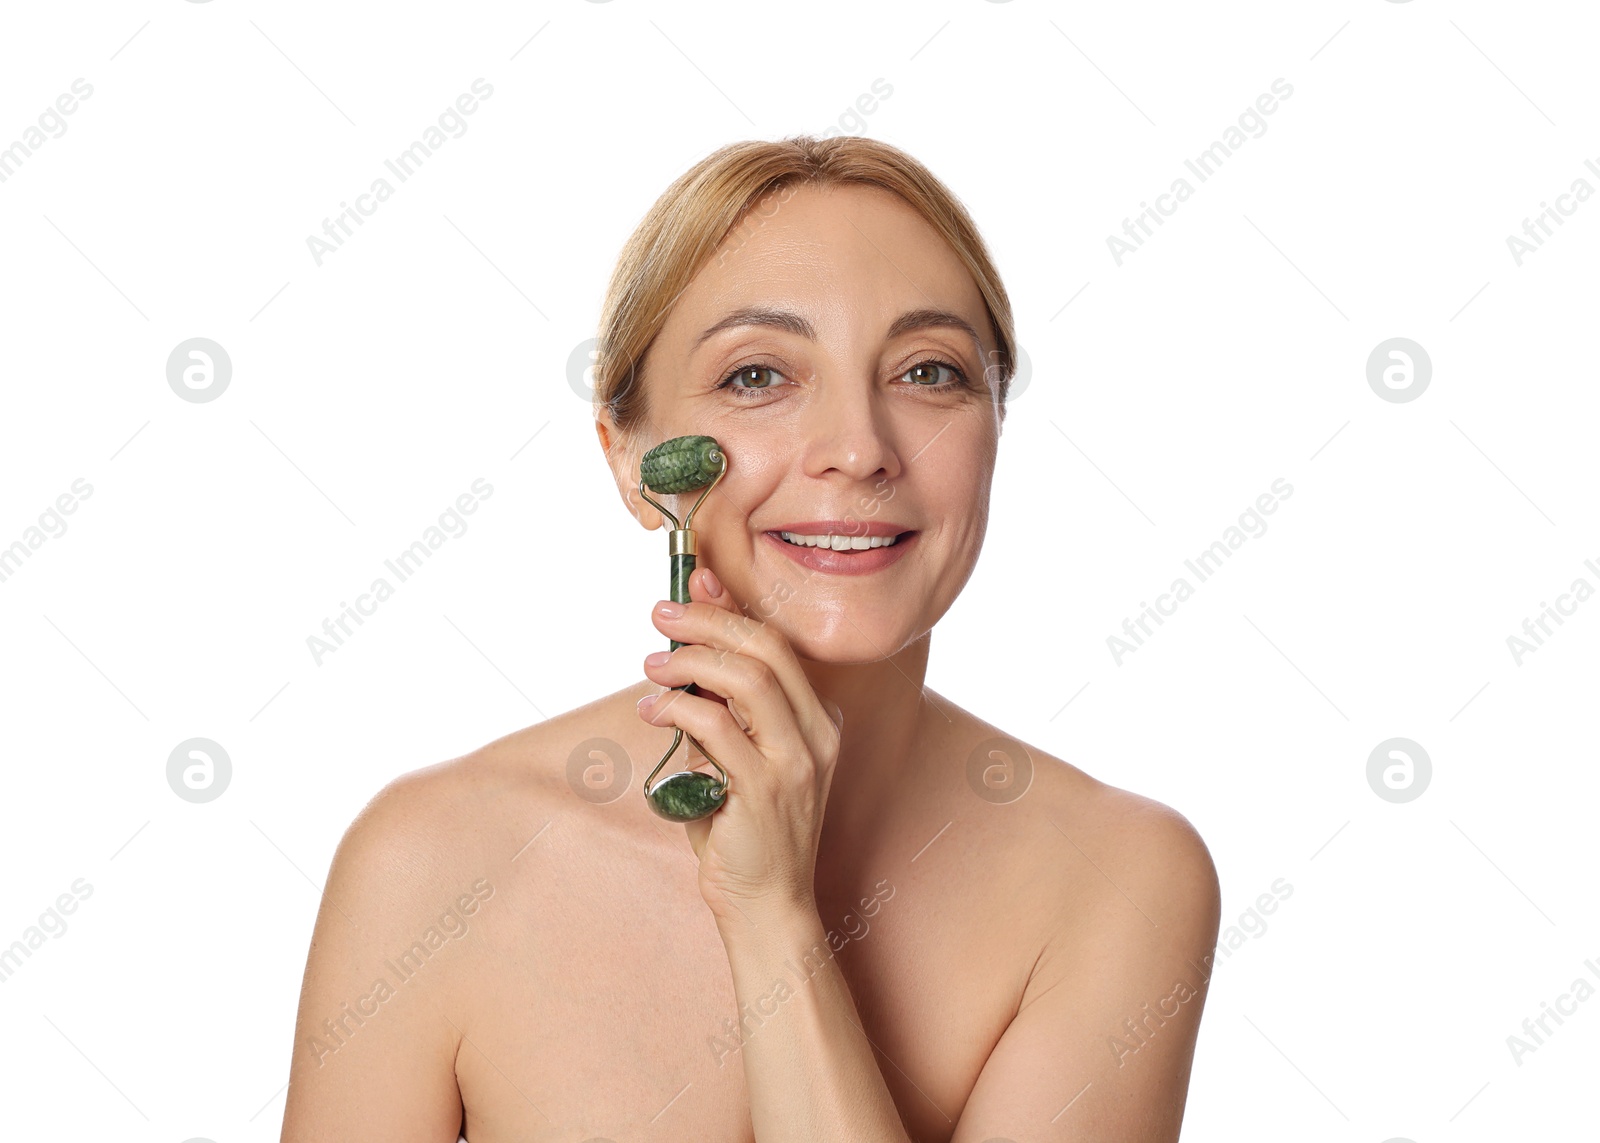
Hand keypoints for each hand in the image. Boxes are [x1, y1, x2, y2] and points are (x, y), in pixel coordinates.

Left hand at [638, 566, 842, 925]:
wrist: (767, 905)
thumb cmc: (744, 833)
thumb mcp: (732, 760)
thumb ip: (717, 713)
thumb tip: (681, 659)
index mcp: (818, 722)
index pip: (776, 646)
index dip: (731, 610)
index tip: (692, 585)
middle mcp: (817, 735)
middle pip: (765, 650)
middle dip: (708, 621)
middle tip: (662, 614)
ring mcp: (797, 761)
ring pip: (747, 679)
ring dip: (690, 662)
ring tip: (652, 665)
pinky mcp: (766, 788)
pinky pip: (718, 728)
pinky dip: (679, 708)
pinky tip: (654, 710)